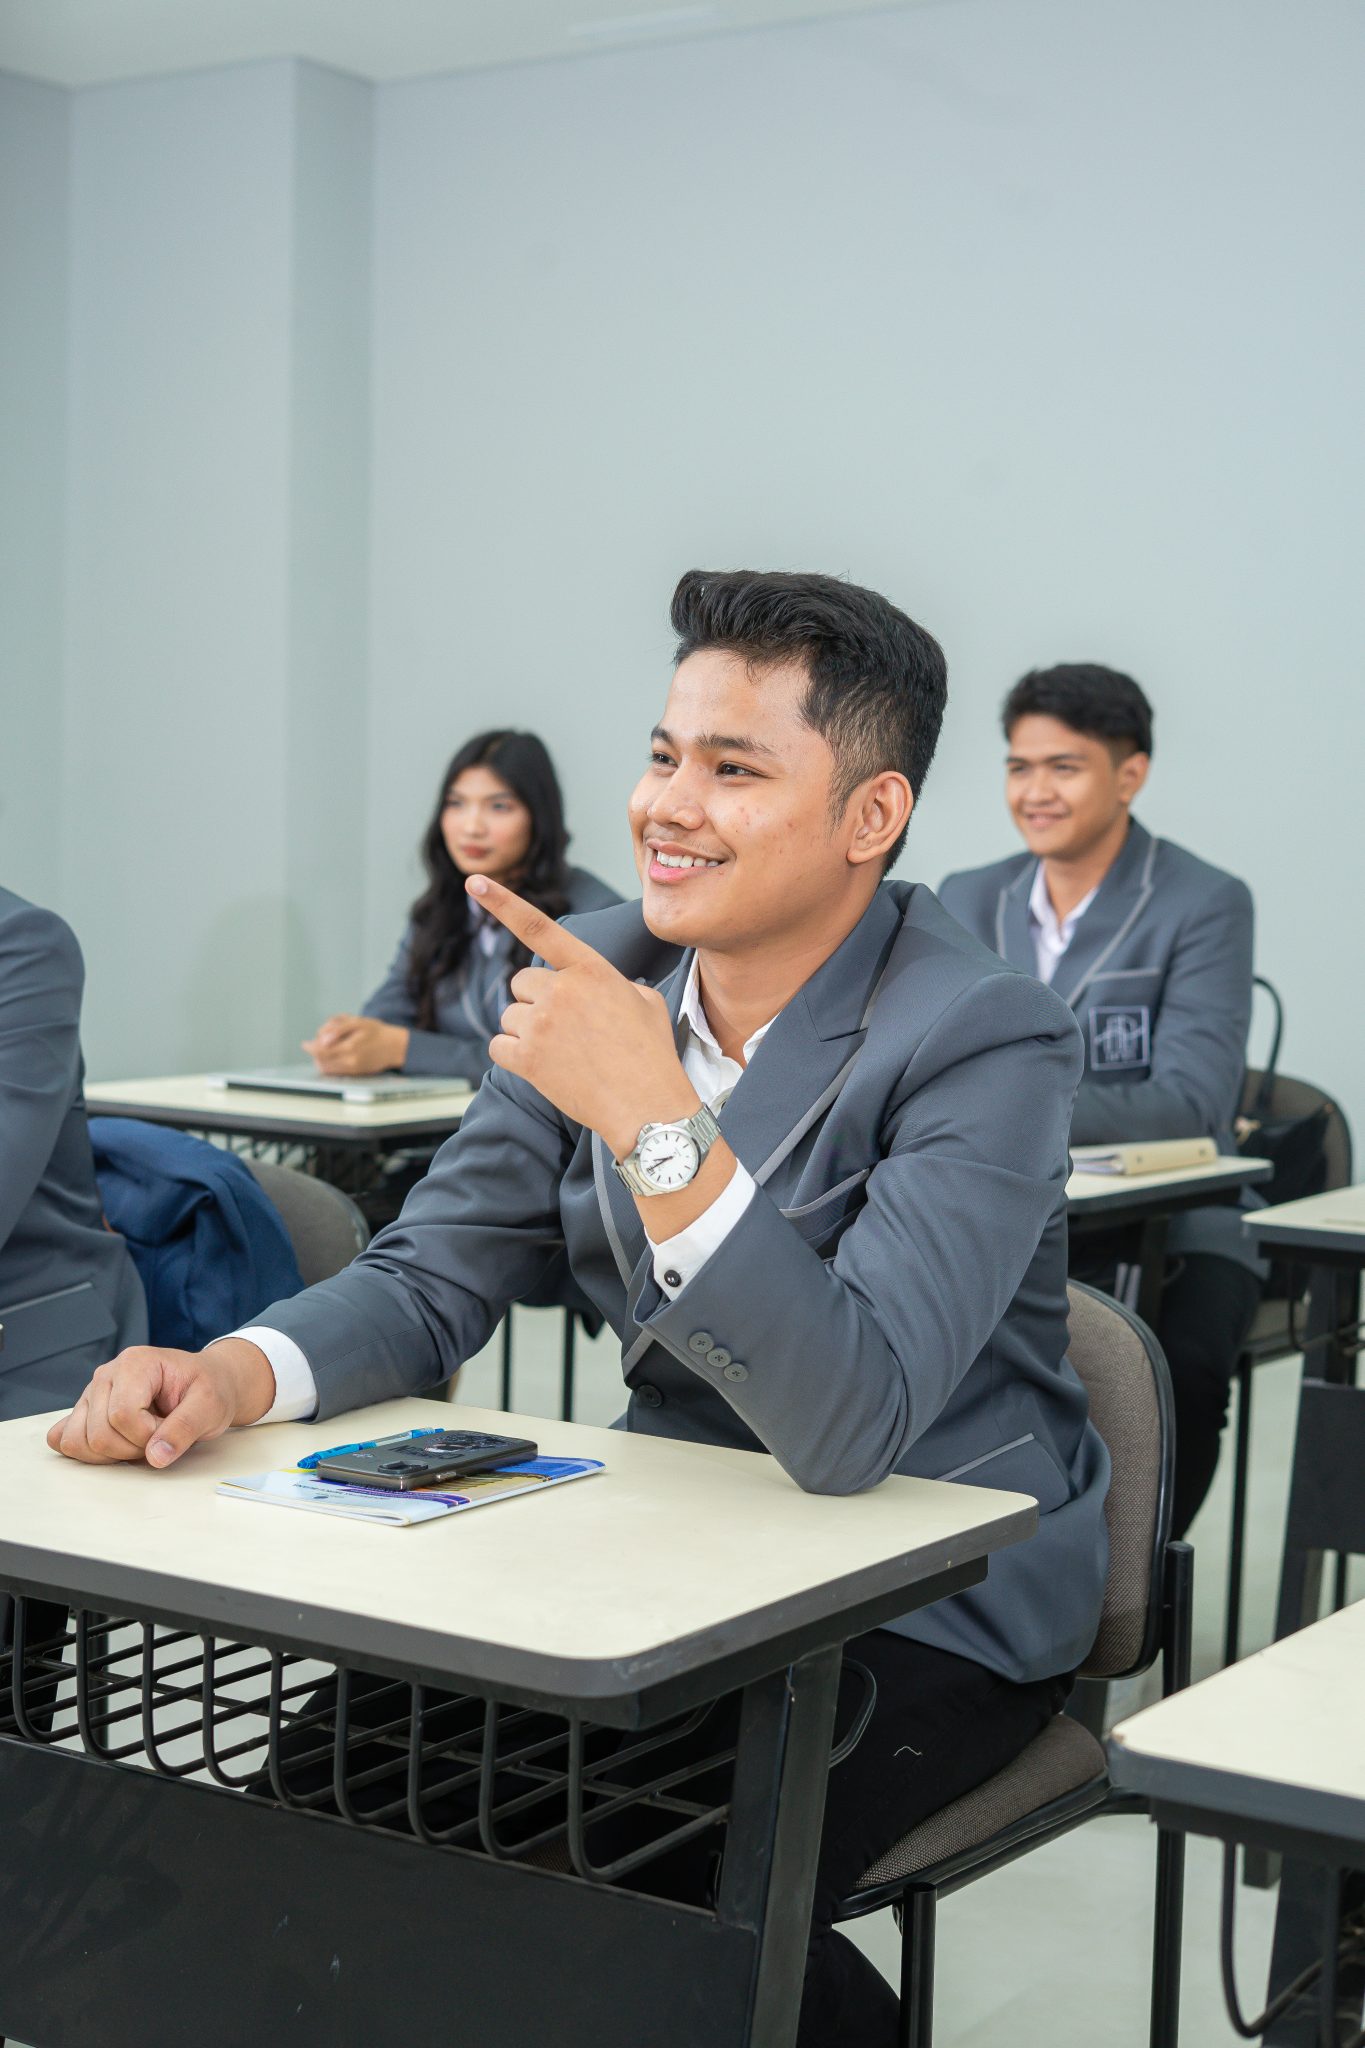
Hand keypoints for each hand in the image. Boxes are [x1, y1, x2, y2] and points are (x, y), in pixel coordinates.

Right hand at [45, 1340, 276, 1467]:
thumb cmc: (208, 1390)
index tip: (170, 1428)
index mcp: (135, 1364)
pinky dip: (90, 1453)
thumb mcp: (210, 1407)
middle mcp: (106, 1375)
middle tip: (159, 1434)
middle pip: (99, 1434)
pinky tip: (118, 1444)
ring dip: (113, 1453)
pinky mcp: (85, 1411)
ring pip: (79, 1441)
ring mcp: (91, 1394)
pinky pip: (67, 1440)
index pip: (123, 1415)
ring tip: (141, 1437)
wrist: (204, 1384)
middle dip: (133, 1448)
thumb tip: (156, 1457)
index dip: (148, 1435)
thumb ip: (185, 1429)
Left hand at [302, 1015, 408, 1075]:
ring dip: (321, 1060)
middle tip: (317, 1043)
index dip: (310, 1047)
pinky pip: (335, 1072)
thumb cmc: (376, 1032)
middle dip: (315, 1052)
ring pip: (327, 1068)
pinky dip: (329, 1065)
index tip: (305, 1043)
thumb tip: (321, 1039)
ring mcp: (352, 1070)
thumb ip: (338, 1029)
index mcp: (349, 1047)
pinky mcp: (355, 1074)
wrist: (395, 1047)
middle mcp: (350, 1062)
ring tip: (325, 1049)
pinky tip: (333, 1056)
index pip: (321, 1051)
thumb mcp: (357, 1022)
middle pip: (321, 1060)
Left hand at [469, 875, 696, 1154]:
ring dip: (527, 1032)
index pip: (539, 928)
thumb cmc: (652, 1055)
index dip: (502, 902)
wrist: (648, 1106)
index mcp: (591, 970)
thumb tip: (596, 987)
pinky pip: (498, 1046)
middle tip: (566, 1028)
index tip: (474, 882)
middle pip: (521, 984)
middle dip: (536, 1002)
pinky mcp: (526, 1058)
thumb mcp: (645, 1001)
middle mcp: (561, 991)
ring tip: (564, 1053)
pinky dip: (514, 1056)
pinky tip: (544, 1067)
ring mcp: (541, 1024)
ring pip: (510, 1016)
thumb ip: (610, 982)